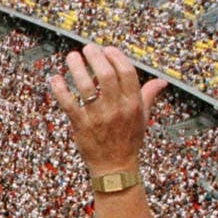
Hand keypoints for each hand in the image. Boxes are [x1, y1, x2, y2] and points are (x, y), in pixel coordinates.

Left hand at [49, 43, 169, 176]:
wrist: (115, 168)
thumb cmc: (128, 141)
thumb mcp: (143, 118)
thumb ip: (149, 96)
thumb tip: (161, 81)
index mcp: (133, 104)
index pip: (126, 72)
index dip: (115, 56)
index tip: (106, 49)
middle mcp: (116, 108)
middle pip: (105, 75)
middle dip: (95, 57)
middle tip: (87, 49)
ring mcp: (98, 117)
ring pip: (85, 86)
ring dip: (77, 68)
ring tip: (72, 57)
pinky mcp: (81, 125)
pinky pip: (68, 103)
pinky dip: (60, 89)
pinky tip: (55, 78)